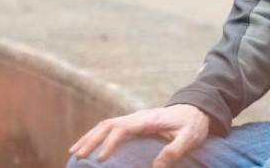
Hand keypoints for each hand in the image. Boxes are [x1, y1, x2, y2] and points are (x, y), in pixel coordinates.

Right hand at [69, 104, 210, 167]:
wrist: (196, 109)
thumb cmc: (193, 124)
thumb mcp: (189, 138)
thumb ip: (174, 151)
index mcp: (147, 119)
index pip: (122, 129)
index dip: (110, 143)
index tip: (101, 159)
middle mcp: (136, 117)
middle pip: (107, 124)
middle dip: (90, 139)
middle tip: (77, 156)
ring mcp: (133, 119)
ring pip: (105, 125)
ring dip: (89, 137)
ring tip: (74, 152)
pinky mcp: (133, 124)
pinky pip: (110, 128)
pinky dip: (96, 136)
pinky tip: (88, 147)